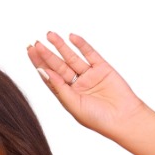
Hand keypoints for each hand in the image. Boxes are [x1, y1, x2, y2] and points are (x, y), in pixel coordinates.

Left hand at [26, 32, 147, 139]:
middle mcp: (77, 85)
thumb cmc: (98, 119)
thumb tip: (43, 71)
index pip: (50, 77)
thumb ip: (59, 88)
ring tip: (49, 35)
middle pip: (58, 66)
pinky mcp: (102, 67)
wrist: (124, 119)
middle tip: (35, 43)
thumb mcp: (74, 105)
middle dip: (46, 54)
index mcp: (67, 96)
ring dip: (61, 46)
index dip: (40, 64)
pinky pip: (90, 53)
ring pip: (72, 57)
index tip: (30, 52)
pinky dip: (81, 44)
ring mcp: (89, 75)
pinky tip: (71, 37)